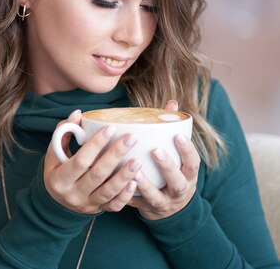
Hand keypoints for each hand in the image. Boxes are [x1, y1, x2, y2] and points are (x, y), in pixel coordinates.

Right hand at [43, 110, 141, 213]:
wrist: (56, 202)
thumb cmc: (56, 171)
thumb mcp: (54, 153)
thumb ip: (64, 132)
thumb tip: (78, 114)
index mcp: (59, 179)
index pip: (80, 160)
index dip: (95, 145)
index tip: (110, 129)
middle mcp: (72, 194)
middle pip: (97, 174)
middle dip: (115, 155)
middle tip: (131, 138)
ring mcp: (86, 204)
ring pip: (108, 192)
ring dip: (124, 176)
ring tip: (138, 161)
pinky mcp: (98, 210)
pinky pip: (114, 206)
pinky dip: (125, 195)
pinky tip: (136, 182)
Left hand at [128, 100, 200, 219]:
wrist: (168, 209)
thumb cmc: (170, 172)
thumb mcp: (177, 156)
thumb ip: (172, 130)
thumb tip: (171, 102)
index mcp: (187, 175)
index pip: (193, 163)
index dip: (187, 150)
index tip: (178, 136)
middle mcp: (178, 191)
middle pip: (177, 182)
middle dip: (168, 167)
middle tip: (155, 151)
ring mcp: (163, 203)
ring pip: (156, 197)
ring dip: (146, 185)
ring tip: (135, 170)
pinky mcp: (145, 210)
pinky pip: (136, 206)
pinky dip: (129, 198)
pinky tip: (119, 187)